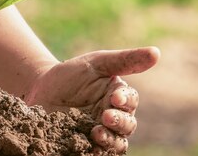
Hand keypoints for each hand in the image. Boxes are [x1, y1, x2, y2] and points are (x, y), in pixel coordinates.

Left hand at [24, 47, 159, 153]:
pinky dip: (96, 152)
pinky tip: (91, 150)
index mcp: (118, 97)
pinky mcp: (84, 145)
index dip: (126, 101)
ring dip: (110, 141)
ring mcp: (100, 134)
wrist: (40, 89)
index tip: (115, 97)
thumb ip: (125, 60)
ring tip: (96, 133)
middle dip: (119, 122)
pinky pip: (95, 153)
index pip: (130, 101)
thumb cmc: (71, 73)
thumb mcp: (96, 62)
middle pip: (127, 126)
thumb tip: (157, 52)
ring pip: (116, 144)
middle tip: (106, 116)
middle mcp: (113, 118)